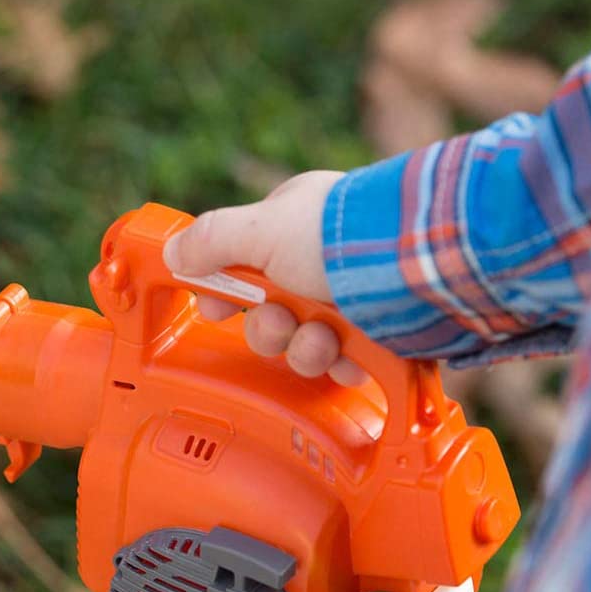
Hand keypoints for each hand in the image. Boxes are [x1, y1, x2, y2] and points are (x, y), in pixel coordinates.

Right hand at [162, 171, 366, 384]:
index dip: (225, 292)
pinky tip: (348, 357)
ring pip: (304, 341)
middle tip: (282, 322)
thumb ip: (209, 240)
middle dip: (270, 328)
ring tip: (325, 340)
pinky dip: (343, 363)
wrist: (418, 268)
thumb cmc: (337, 239)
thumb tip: (172, 252)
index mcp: (292, 228)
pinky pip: (344, 362)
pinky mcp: (381, 332)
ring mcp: (351, 299)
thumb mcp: (258, 230)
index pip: (242, 264)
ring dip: (305, 348)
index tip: (216, 309)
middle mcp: (320, 263)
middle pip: (270, 312)